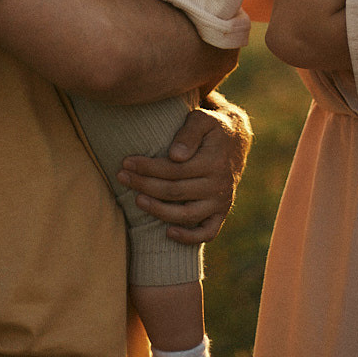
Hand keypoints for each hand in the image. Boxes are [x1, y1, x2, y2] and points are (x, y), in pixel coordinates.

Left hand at [117, 94, 252, 242]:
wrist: (236, 140)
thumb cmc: (211, 127)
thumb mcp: (202, 119)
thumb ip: (189, 134)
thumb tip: (175, 156)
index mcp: (214, 162)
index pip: (173, 170)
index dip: (147, 168)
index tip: (126, 162)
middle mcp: (219, 185)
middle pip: (174, 191)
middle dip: (144, 185)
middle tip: (122, 177)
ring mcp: (221, 202)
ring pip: (186, 215)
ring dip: (158, 210)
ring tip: (137, 199)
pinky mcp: (221, 213)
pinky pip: (207, 233)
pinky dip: (188, 237)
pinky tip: (168, 232)